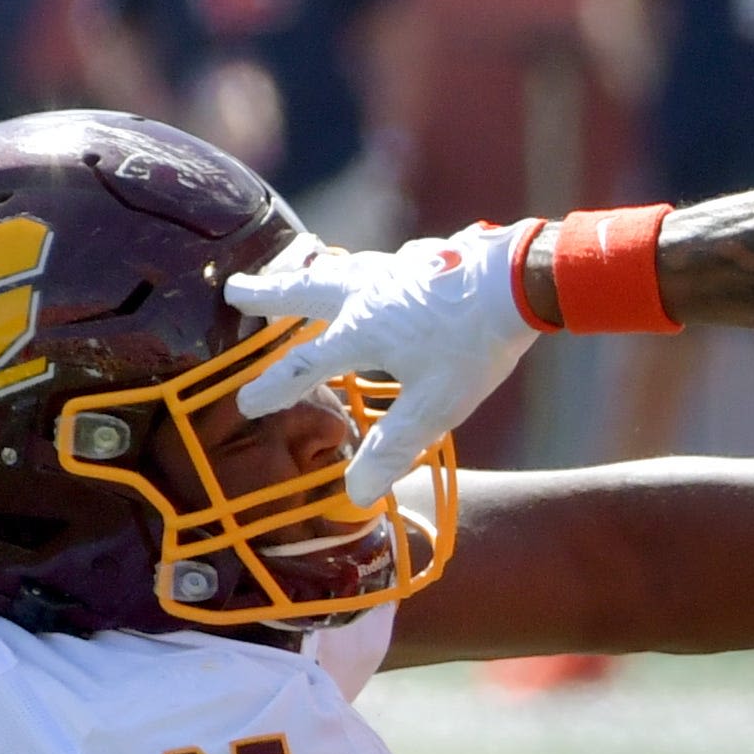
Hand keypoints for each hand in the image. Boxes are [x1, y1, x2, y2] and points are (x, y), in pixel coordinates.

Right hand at [230, 221, 543, 505]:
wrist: (518, 281)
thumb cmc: (474, 347)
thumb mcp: (434, 408)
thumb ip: (391, 448)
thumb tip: (354, 494)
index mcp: (361, 331)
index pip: (304, 364)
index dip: (273, 386)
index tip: (245, 402)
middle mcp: (367, 295)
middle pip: (305, 293)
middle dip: (269, 295)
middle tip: (235, 289)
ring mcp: (392, 270)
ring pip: (336, 270)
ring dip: (307, 274)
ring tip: (293, 271)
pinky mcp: (419, 259)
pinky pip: (371, 264)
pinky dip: (352, 267)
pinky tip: (368, 270)